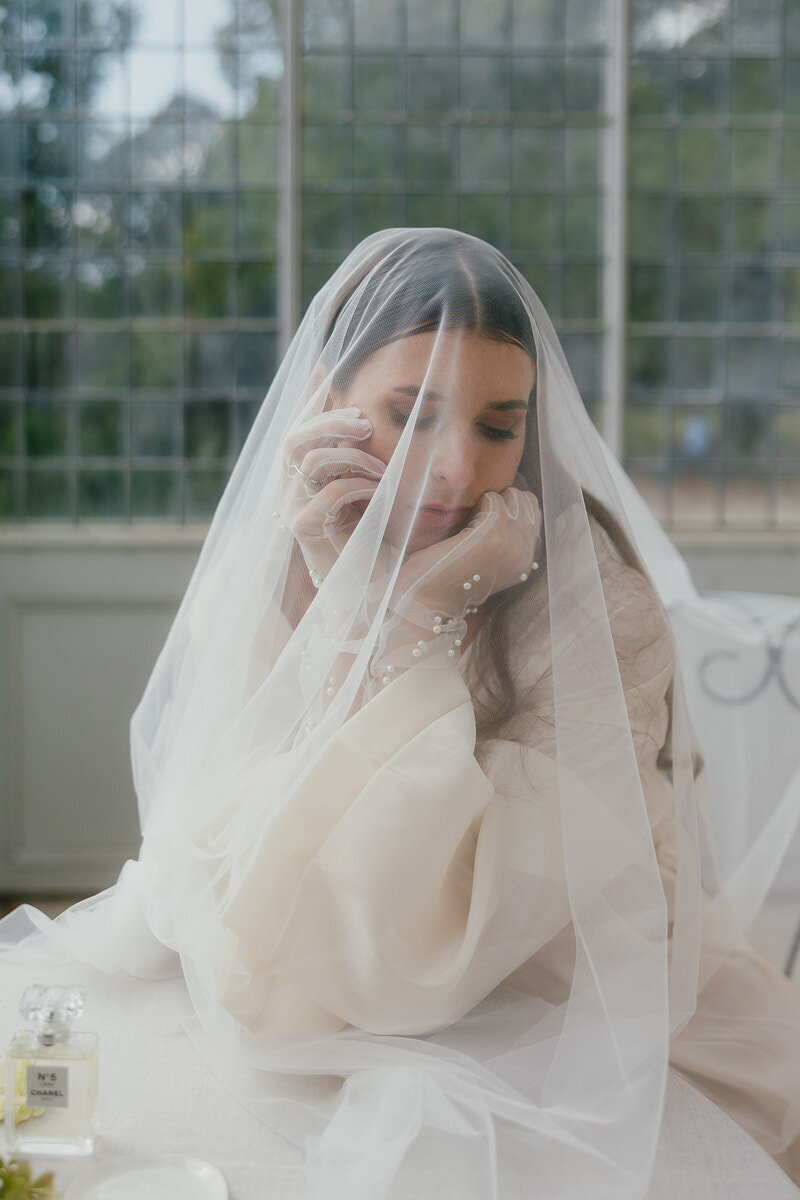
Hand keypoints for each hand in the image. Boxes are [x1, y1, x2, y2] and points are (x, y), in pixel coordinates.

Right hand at [280, 407, 385, 584]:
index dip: (307, 401)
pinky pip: (332, 490)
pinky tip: (380, 491)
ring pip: (313, 460)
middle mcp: (287, 491)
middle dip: (331, 422)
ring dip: (354, 456)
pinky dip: (361, 484)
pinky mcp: (304, 526)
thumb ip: (356, 454)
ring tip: (383, 468)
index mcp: (297, 479)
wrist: (364, 586)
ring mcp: (291, 509)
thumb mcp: (361, 486)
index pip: (296, 429)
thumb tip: (363, 413)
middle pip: (295, 438)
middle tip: (366, 422)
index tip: (324, 373)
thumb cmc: (366, 536)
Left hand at [392, 487, 541, 627]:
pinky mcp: (492, 536)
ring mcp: (511, 545)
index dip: (508, 508)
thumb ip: (503, 542)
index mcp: (524, 562)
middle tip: (477, 519)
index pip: (532, 513)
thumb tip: (507, 509)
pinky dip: (476, 503)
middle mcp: (524, 555)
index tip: (484, 521)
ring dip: (489, 501)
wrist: (426, 604)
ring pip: (512, 497)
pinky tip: (462, 526)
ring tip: (470, 524)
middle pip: (526, 501)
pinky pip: (493, 499)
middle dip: (502, 500)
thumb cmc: (447, 580)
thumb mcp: (485, 563)